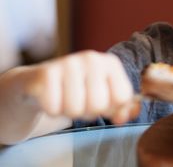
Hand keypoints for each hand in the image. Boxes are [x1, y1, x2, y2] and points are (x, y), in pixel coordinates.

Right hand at [24, 50, 138, 123]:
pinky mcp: (47, 72)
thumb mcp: (104, 94)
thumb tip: (127, 115)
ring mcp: (69, 63)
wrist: (41, 80)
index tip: (101, 101)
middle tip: (80, 101)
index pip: (122, 97)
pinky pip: (54, 108)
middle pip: (99, 105)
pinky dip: (52, 110)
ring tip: (66, 99)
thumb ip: (122, 106)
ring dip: (69, 112)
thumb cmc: (79, 89)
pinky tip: (52, 97)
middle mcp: (92, 58)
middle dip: (88, 112)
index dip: (111, 108)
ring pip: (76, 109)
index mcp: (111, 63)